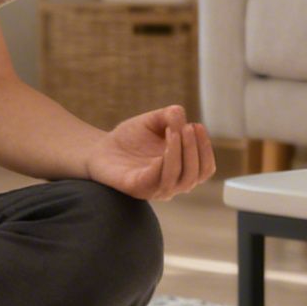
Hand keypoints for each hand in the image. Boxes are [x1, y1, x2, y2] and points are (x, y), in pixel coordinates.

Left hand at [85, 105, 215, 200]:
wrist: (100, 148)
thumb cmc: (130, 138)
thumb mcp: (154, 121)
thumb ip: (169, 116)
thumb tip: (181, 116)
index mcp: (180, 171)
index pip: (204, 169)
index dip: (205, 149)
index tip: (197, 126)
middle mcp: (171, 184)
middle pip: (195, 175)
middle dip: (195, 149)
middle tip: (187, 127)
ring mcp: (155, 189)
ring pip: (180, 179)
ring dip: (182, 153)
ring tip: (176, 131)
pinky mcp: (137, 189)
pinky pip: (158, 180)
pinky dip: (166, 160)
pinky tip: (166, 141)